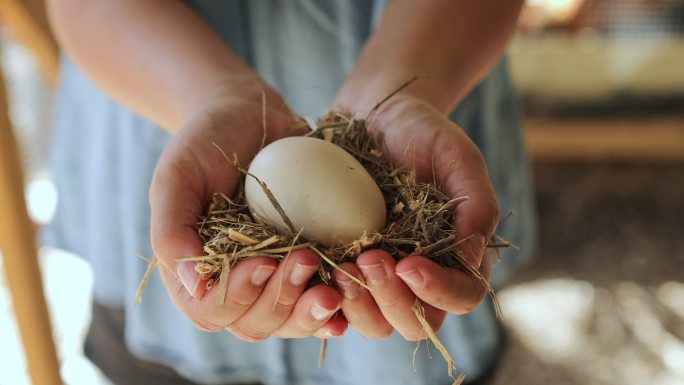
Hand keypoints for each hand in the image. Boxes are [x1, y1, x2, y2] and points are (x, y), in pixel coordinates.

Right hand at [149, 88, 347, 339]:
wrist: (246, 116)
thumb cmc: (204, 143)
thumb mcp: (176, 177)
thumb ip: (171, 231)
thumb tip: (192, 285)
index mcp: (197, 274)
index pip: (214, 310)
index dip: (238, 296)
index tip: (262, 261)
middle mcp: (236, 284)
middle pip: (256, 323)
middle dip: (283, 300)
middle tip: (306, 259)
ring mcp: (273, 278)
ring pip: (290, 320)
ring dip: (312, 312)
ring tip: (335, 289)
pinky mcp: (306, 264)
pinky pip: (320, 298)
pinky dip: (335, 308)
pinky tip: (350, 299)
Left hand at [331, 94, 497, 339]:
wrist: (373, 114)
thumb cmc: (422, 131)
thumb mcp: (457, 156)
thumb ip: (476, 205)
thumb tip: (474, 261)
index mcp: (456, 256)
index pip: (461, 296)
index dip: (438, 291)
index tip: (409, 263)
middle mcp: (420, 275)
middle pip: (415, 323)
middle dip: (392, 300)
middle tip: (369, 258)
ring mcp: (380, 277)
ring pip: (375, 323)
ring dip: (359, 306)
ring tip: (340, 267)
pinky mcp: (343, 267)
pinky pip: (336, 303)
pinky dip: (325, 296)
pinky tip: (312, 268)